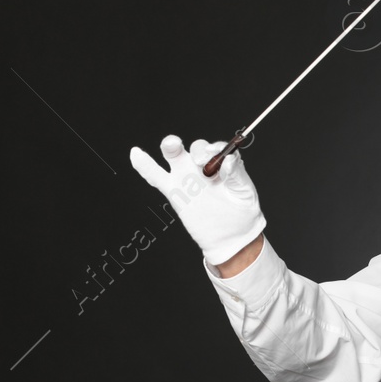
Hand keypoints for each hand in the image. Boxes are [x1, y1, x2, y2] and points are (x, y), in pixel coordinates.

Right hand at [129, 135, 266, 265]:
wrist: (231, 237)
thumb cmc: (241, 212)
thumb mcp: (244, 192)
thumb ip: (237, 174)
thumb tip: (229, 160)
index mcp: (224, 164)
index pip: (219, 149)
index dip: (218, 150)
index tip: (221, 160)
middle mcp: (204, 166)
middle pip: (197, 148)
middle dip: (198, 149)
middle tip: (201, 160)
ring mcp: (187, 177)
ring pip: (175, 155)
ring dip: (171, 146)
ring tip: (173, 145)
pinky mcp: (174, 191)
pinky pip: (156, 176)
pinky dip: (144, 165)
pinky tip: (136, 154)